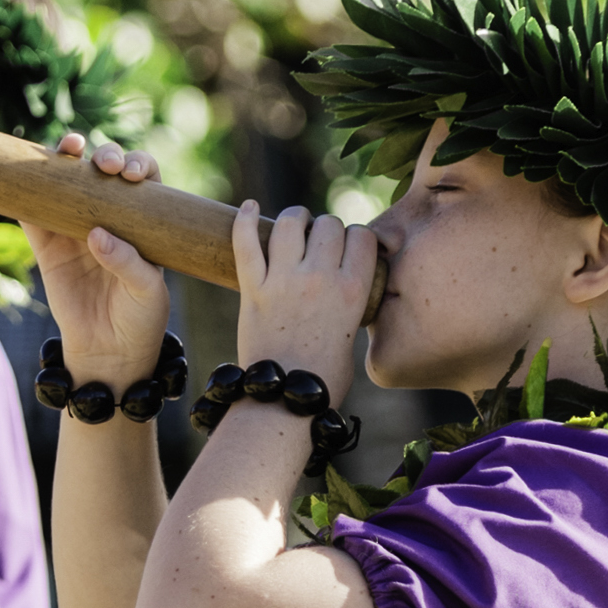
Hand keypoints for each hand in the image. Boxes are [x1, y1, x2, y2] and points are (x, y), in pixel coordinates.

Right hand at [24, 134, 171, 389]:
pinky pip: (32, 215)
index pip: (142, 179)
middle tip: (104, 165)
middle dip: (104, 154)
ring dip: (63, 158)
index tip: (130, 175)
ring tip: (68, 149)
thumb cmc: (140, 318)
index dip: (136, 164)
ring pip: (65, 181)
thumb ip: (128, 262)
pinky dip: (25, 193)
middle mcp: (108, 214)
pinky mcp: (47, 247)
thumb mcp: (147, 292)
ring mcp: (75, 228)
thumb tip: (96, 234)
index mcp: (141, 219)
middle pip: (103, 170)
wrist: (108, 351)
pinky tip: (25, 178)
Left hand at [232, 201, 374, 400]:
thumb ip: (349, 302)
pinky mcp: (253, 289)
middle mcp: (321, 278)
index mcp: (353, 290)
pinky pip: (246, 243)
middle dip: (325, 228)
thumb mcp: (352, 334)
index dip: (356, 237)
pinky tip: (249, 207)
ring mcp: (284, 281)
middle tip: (318, 242)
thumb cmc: (323, 377)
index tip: (348, 248)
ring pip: (290, 223)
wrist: (285, 399)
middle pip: (328, 224)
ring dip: (294, 218)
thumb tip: (343, 282)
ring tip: (293, 224)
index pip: (362, 236)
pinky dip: (245, 220)